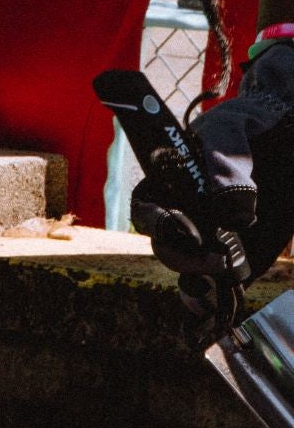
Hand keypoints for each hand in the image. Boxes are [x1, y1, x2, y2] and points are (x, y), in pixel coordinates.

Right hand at [130, 42, 293, 329]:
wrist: (291, 129)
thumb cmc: (257, 122)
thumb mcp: (237, 127)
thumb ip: (225, 158)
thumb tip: (234, 208)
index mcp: (172, 181)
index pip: (148, 209)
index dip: (159, 223)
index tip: (187, 230)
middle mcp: (188, 212)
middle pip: (167, 246)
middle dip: (185, 258)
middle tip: (217, 258)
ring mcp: (216, 234)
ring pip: (192, 268)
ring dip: (201, 281)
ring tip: (223, 283)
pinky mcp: (246, 251)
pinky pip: (226, 280)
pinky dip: (222, 296)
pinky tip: (224, 305)